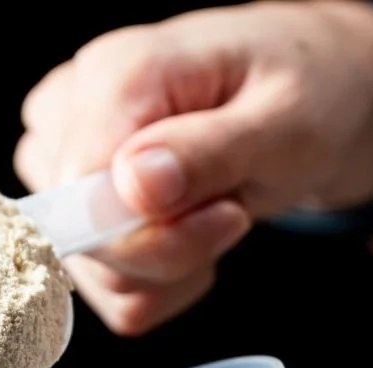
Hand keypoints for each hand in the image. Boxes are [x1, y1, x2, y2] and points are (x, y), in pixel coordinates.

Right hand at [15, 1, 372, 333]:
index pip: (83, 191)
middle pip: (81, 239)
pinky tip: (192, 234)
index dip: (154, 231)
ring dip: (168, 271)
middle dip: (171, 252)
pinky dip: (158, 284)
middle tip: (233, 210)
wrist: (310, 96)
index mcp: (114, 72)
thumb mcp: (287, 122)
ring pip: (90, 274)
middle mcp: (70, 112)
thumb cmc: (303, 94)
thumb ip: (210, 152)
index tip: (229, 214)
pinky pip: (102, 289)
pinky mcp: (72, 205)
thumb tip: (132, 185)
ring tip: (214, 212)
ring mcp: (62, 161)